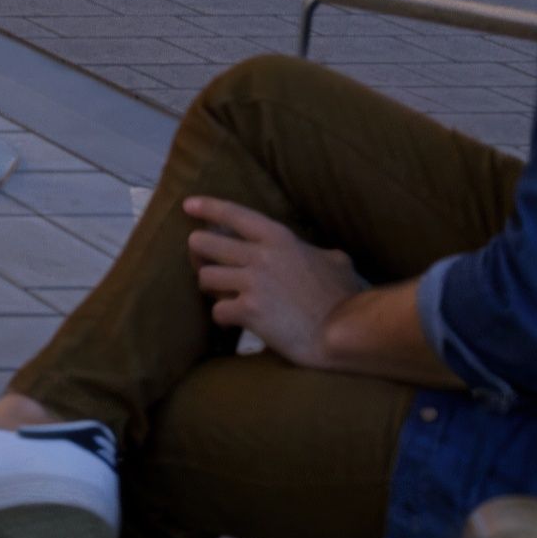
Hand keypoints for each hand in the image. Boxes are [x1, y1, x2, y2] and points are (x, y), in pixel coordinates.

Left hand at [184, 196, 361, 366]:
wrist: (348, 331)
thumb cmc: (346, 298)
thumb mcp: (336, 262)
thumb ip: (318, 253)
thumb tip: (322, 254)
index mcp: (279, 238)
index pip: (234, 214)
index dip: (208, 207)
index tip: (188, 206)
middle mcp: (260, 256)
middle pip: (204, 244)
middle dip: (198, 256)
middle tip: (205, 266)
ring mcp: (252, 283)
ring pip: (205, 278)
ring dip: (212, 290)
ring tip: (224, 298)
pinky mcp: (248, 311)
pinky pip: (218, 311)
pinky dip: (224, 319)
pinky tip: (234, 323)